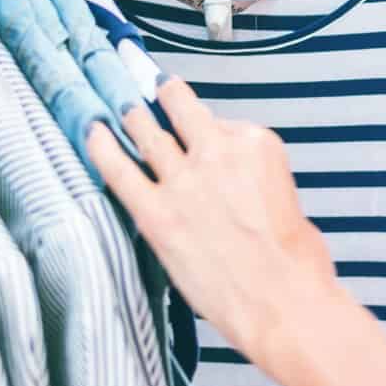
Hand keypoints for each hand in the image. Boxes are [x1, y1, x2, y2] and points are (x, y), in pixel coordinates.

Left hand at [87, 79, 385, 385]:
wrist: (284, 301)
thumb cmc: (294, 260)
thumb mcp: (285, 196)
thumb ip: (251, 175)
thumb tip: (229, 178)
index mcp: (258, 143)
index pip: (221, 122)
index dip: (207, 128)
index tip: (197, 127)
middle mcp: (218, 152)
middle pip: (180, 107)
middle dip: (163, 93)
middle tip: (148, 83)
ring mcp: (185, 181)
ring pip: (146, 131)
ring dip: (130, 114)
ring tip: (119, 103)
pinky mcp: (158, 214)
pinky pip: (119, 170)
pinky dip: (101, 148)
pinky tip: (91, 131)